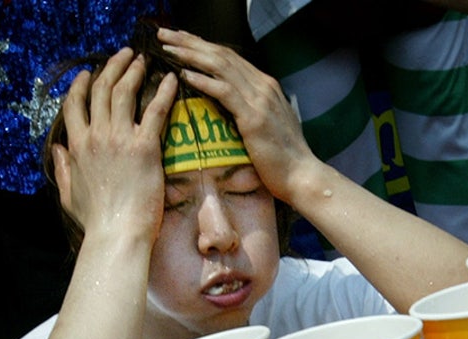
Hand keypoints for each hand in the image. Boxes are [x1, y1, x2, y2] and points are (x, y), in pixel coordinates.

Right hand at [50, 48, 175, 242]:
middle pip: (102, 90)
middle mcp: (96, 136)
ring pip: (124, 93)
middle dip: (112, 67)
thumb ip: (63, 168)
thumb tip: (57, 149)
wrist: (117, 234)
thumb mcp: (69, 194)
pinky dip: (164, 92)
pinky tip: (171, 79)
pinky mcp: (145, 147)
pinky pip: (155, 110)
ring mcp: (119, 139)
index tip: (90, 73)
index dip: (82, 84)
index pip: (75, 104)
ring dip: (134, 71)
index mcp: (76, 146)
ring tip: (142, 60)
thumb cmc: (96, 221)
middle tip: (124, 56)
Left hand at [156, 27, 314, 203]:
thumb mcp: (269, 124)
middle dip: (191, 42)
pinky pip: (224, 91)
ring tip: (168, 47)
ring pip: (221, 67)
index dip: (203, 45)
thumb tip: (232, 106)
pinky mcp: (254, 117)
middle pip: (222, 55)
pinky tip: (185, 74)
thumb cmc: (283, 158)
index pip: (230, 57)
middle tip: (165, 34)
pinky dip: (203, 80)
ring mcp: (260, 100)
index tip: (180, 40)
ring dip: (191, 55)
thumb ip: (252, 109)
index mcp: (266, 86)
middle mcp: (264, 87)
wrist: (302, 176)